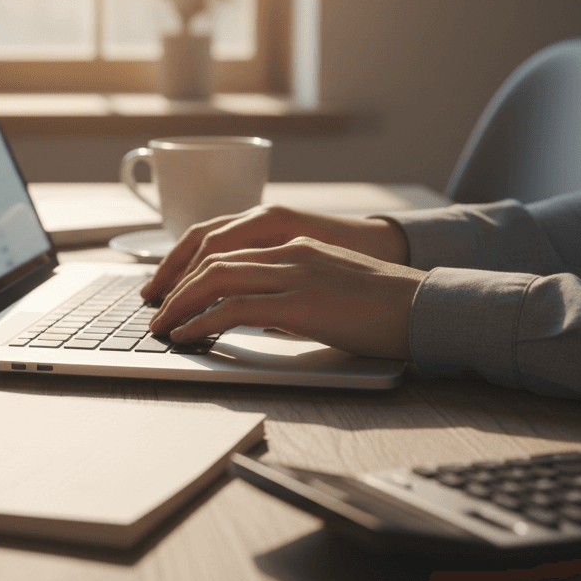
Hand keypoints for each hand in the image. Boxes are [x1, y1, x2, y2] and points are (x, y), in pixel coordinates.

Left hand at [147, 236, 426, 359]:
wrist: (429, 308)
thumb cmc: (385, 308)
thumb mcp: (329, 291)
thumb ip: (292, 296)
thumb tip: (260, 318)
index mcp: (295, 243)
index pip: (225, 245)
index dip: (187, 267)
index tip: (166, 291)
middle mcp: (290, 250)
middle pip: (211, 257)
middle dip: (173, 285)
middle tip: (151, 311)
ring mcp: (295, 273)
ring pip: (216, 279)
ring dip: (179, 304)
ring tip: (161, 328)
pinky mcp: (302, 302)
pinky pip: (235, 308)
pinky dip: (202, 322)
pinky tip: (188, 337)